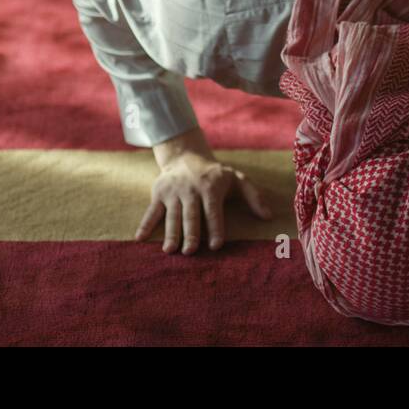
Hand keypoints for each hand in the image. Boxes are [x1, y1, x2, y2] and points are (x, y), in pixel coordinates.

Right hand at [137, 128, 271, 253]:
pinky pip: (151, 211)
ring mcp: (173, 192)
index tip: (215, 245)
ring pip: (171, 216)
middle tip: (190, 251)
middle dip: (191, 233)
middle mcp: (191, 189)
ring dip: (170, 233)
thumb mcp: (237, 179)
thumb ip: (254, 197)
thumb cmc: (216, 175)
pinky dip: (145, 224)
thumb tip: (269, 216)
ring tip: (170, 251)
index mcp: (211, 187)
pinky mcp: (158, 194)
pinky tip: (139, 238)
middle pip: (191, 215)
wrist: (186, 157)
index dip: (215, 227)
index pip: (213, 210)